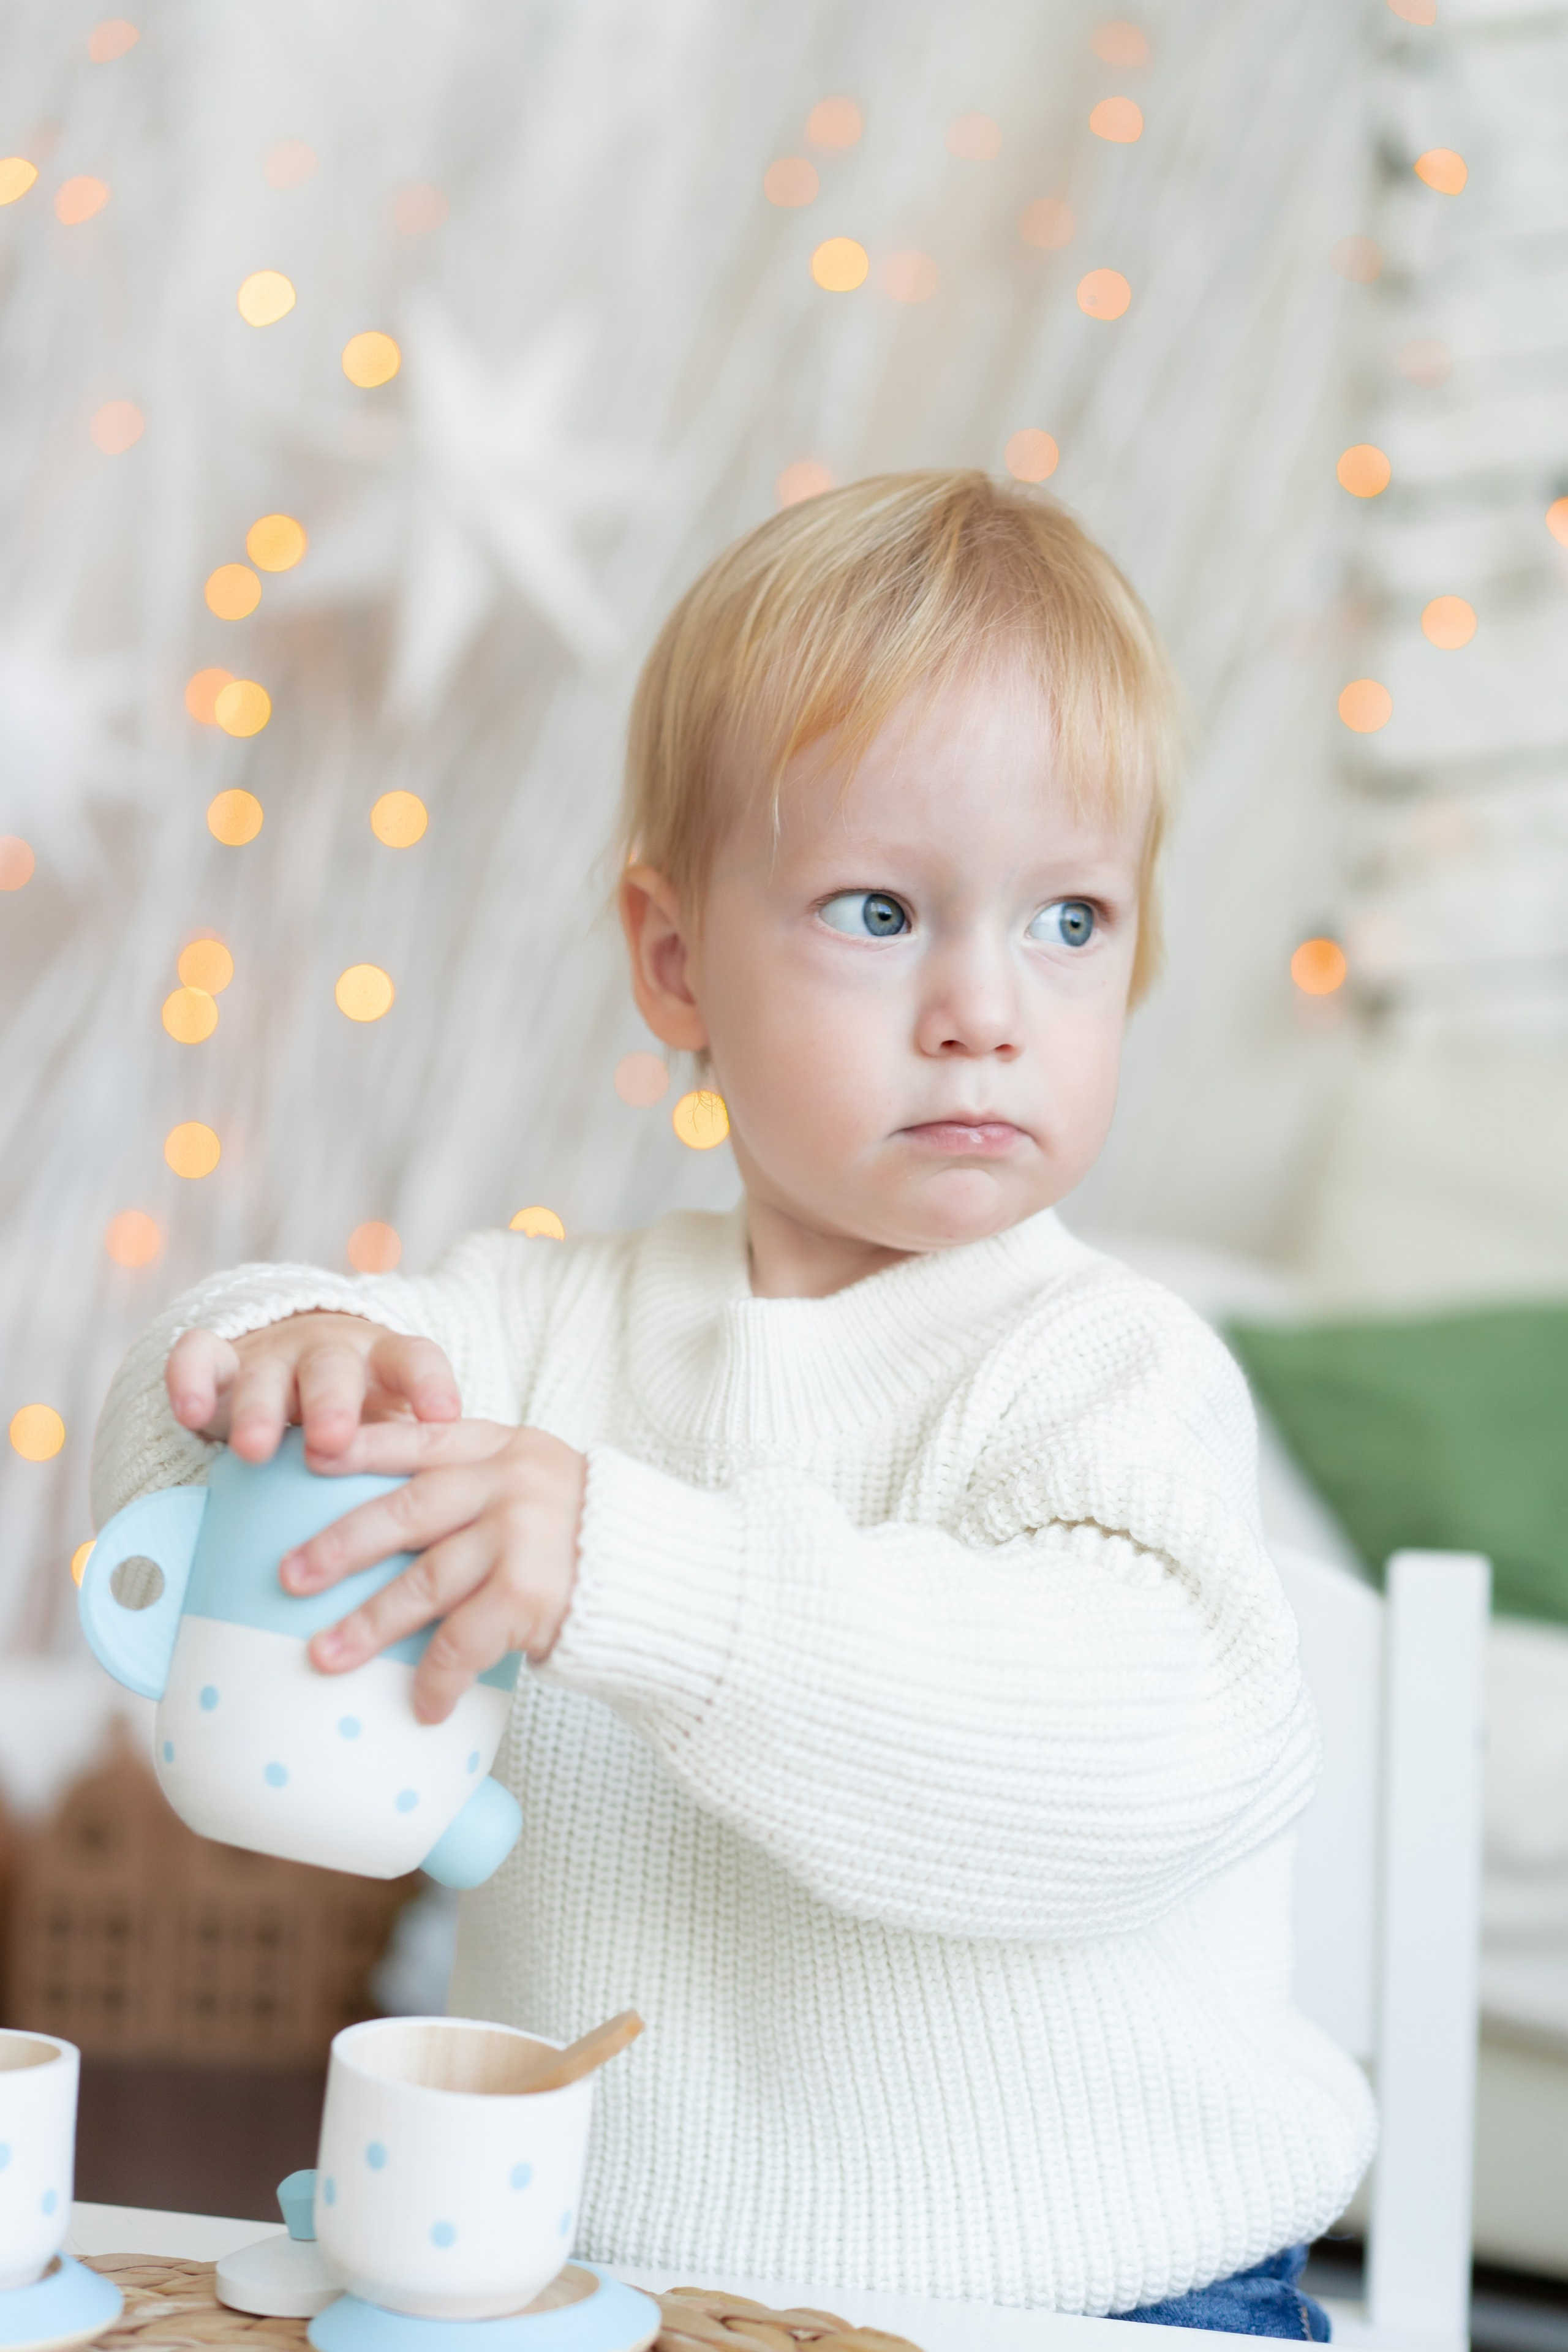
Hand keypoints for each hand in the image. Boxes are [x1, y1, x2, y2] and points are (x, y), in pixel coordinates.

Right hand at [166, 1312, 460, 1463]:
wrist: (305, 1378)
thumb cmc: (366, 1427)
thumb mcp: (396, 1441)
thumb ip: (420, 1473)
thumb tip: (457, 1550)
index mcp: (385, 1364)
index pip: (415, 1359)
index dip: (429, 1384)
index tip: (443, 1416)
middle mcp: (331, 1355)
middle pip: (334, 1369)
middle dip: (332, 1403)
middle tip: (332, 1442)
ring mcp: (273, 1355)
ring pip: (266, 1372)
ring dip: (260, 1409)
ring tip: (255, 1451)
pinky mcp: (221, 1361)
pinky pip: (198, 1357)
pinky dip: (190, 1378)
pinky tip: (190, 1414)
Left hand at [276, 1418, 586, 1720]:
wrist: (667, 1577)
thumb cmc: (583, 1538)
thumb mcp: (535, 1484)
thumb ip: (474, 1486)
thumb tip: (378, 1521)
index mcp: (502, 1446)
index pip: (417, 1438)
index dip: (358, 1446)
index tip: (305, 1455)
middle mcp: (510, 1481)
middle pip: (405, 1511)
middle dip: (340, 1547)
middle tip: (289, 1577)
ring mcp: (522, 1535)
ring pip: (424, 1582)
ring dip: (369, 1625)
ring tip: (325, 1656)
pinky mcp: (533, 1593)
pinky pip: (464, 1641)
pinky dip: (438, 1678)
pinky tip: (422, 1705)